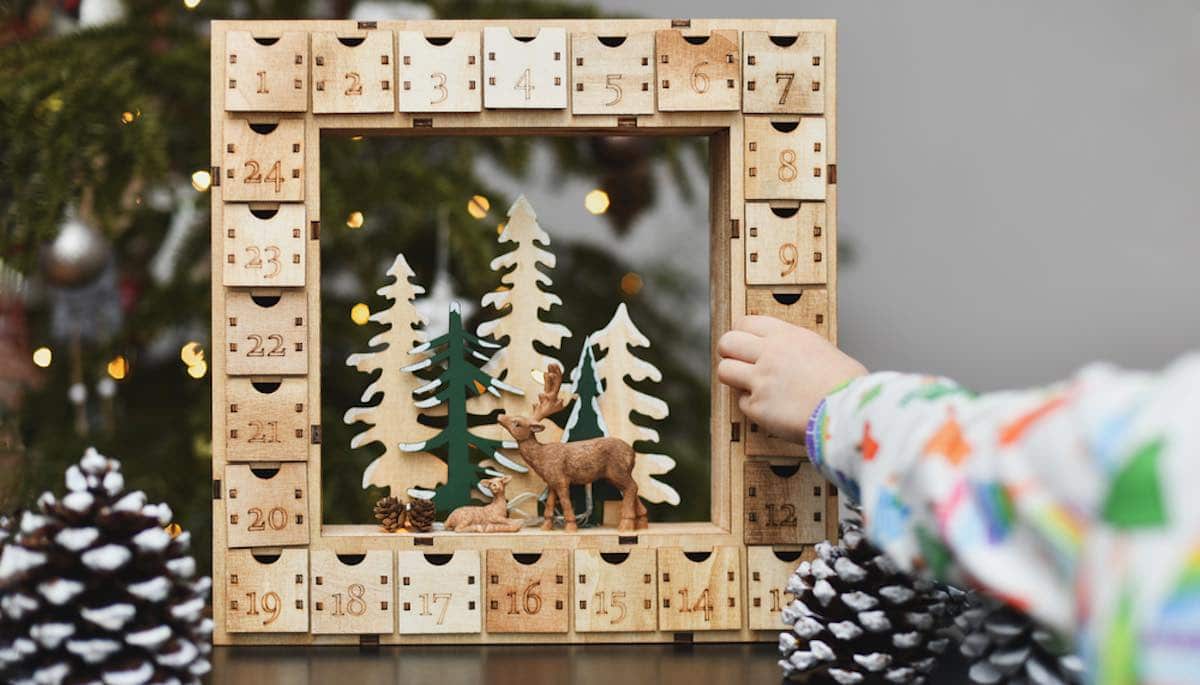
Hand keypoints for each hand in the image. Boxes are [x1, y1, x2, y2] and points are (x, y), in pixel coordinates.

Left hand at [717, 316, 866, 443]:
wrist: (849, 411)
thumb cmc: (846, 385)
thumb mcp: (823, 350)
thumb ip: (797, 349)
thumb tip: (790, 356)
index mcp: (787, 335)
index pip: (746, 322)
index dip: (741, 334)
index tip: (744, 343)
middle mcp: (769, 353)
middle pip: (727, 342)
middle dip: (729, 353)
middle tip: (737, 363)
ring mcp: (760, 380)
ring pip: (725, 370)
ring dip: (733, 378)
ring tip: (748, 386)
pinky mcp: (757, 407)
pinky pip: (742, 402)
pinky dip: (753, 406)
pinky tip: (771, 408)